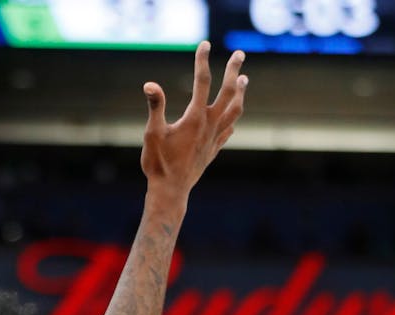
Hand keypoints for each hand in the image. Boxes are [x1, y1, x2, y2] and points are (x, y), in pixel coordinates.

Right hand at [141, 42, 247, 201]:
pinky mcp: (214, 149)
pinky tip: (233, 117)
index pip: (202, 82)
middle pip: (228, 91)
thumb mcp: (152, 133)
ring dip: (241, 93)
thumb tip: (150, 85)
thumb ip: (155, 107)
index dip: (202, 61)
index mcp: (195, 117)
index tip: (204, 44)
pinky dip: (232, 119)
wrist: (171, 191)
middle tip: (239, 54)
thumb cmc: (159, 163)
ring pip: (235, 110)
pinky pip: (228, 130)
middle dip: (234, 70)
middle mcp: (210, 124)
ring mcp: (215, 137)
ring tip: (244, 80)